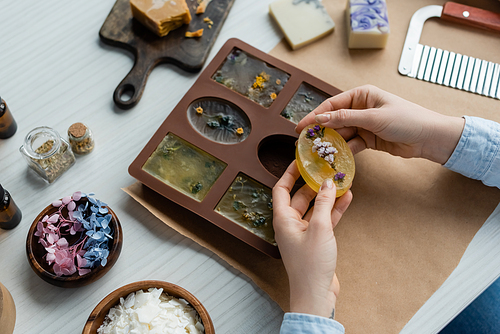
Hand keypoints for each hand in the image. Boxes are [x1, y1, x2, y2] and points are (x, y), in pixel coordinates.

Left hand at [273, 161, 351, 317]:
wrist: (316, 294)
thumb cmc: (310, 265)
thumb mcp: (319, 229)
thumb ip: (323, 204)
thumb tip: (327, 183)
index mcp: (282, 219)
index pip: (280, 189)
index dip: (288, 173)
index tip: (299, 160)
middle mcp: (290, 224)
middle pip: (299, 196)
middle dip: (313, 183)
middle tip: (325, 169)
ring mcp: (304, 232)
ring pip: (314, 208)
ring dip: (326, 196)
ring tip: (340, 181)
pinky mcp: (316, 240)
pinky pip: (324, 220)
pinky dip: (334, 210)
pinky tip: (346, 198)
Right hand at [296, 85, 464, 164]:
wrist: (429, 138)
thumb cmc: (407, 120)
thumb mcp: (374, 117)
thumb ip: (346, 118)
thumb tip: (321, 119)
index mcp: (362, 95)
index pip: (333, 105)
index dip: (315, 115)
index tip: (301, 127)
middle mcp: (361, 108)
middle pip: (335, 119)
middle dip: (321, 130)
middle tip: (305, 142)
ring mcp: (364, 124)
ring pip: (342, 133)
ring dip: (331, 142)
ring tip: (316, 151)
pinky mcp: (369, 139)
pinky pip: (351, 144)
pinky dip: (343, 150)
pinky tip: (334, 157)